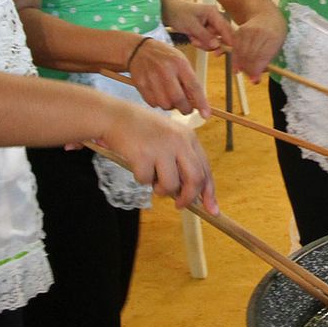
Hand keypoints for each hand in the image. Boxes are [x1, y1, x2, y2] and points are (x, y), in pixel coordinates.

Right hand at [96, 102, 215, 212]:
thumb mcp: (170, 139)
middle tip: (179, 205)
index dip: (209, 193)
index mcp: (188, 138)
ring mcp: (161, 148)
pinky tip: (136, 163)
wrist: (116, 117)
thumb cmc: (143, 131)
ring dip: (160, 189)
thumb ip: (182, 161)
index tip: (211, 210)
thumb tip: (190, 193)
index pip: (205, 169)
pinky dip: (141, 178)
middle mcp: (179, 141)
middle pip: (195, 179)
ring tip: (151, 177)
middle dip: (188, 198)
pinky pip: (146, 181)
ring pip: (170, 185)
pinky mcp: (143, 155)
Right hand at [128, 37, 210, 117]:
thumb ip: (189, 81)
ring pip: (165, 104)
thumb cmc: (165, 57)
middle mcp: (166, 70)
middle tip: (186, 108)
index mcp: (180, 63)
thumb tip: (196, 103)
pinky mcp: (140, 84)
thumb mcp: (181, 62)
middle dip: (185, 109)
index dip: (201, 103)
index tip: (206, 115)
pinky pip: (153, 104)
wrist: (139, 49)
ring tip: (170, 97)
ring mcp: (152, 77)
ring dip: (170, 106)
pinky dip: (158, 103)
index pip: (194, 86)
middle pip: (178, 99)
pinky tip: (158, 94)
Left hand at [165, 0, 236, 52]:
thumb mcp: (191, 26)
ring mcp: (211, 25)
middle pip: (222, 36)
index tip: (229, 49)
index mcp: (214, 13)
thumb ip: (205, 36)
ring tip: (193, 39)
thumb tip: (216, 45)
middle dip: (211, 43)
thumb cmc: (179, 14)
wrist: (169, 10)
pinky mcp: (207, 30)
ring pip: (215, 41)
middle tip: (198, 43)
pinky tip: (192, 38)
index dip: (228, 39)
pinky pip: (209, 41)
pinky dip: (201, 42)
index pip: (225, 28)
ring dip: (204, 43)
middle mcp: (215, 18)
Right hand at [229, 9, 287, 82]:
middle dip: (248, 69)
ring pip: (241, 52)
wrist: (266, 15)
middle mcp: (260, 32)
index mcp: (273, 37)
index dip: (256, 70)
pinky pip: (236, 48)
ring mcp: (248, 30)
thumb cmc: (275, 34)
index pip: (262, 56)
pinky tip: (238, 66)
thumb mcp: (277, 46)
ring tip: (244, 72)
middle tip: (249, 78)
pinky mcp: (240, 31)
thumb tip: (255, 78)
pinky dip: (235, 58)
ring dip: (241, 65)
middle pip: (250, 55)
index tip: (254, 80)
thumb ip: (267, 61)